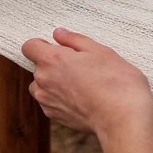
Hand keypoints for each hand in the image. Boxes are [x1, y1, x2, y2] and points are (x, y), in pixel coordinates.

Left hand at [21, 28, 152, 136]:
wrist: (123, 119)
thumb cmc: (115, 81)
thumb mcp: (99, 51)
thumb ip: (74, 40)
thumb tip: (58, 34)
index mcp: (52, 60)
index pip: (29, 46)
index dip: (41, 44)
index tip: (57, 47)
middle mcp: (44, 80)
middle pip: (37, 67)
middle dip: (52, 63)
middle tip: (79, 65)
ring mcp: (48, 101)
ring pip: (41, 86)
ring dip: (53, 82)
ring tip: (79, 83)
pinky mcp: (56, 118)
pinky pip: (50, 103)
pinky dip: (60, 99)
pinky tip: (81, 98)